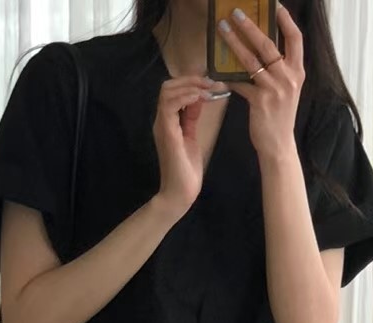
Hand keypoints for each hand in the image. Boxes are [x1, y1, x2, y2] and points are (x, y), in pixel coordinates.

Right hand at [153, 75, 227, 218]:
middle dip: (190, 80)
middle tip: (210, 83)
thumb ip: (191, 118)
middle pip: (168, 86)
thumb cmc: (187, 169)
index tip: (210, 84)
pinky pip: (170, 106)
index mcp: (168, 120)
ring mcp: (162, 126)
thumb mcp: (191, 136)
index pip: (173, 90)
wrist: (181, 192)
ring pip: (167, 92)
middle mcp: (162, 120)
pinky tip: (199, 98)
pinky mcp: (166, 133)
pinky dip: (185, 98)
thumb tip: (198, 98)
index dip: (191, 82)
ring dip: (189, 86)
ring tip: (207, 90)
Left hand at [221, 6, 305, 163]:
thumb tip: (262, 48)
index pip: (295, 39)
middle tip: (236, 13)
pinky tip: (218, 71)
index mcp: (297, 71)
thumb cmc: (280, 116)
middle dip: (250, 26)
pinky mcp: (259, 101)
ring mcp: (274, 89)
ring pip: (251, 60)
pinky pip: (240, 83)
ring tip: (223, 30)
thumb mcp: (287, 89)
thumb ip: (279, 69)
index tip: (275, 6)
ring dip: (234, 42)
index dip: (286, 21)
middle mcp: (288, 77)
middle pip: (268, 44)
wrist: (278, 144)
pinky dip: (229, 77)